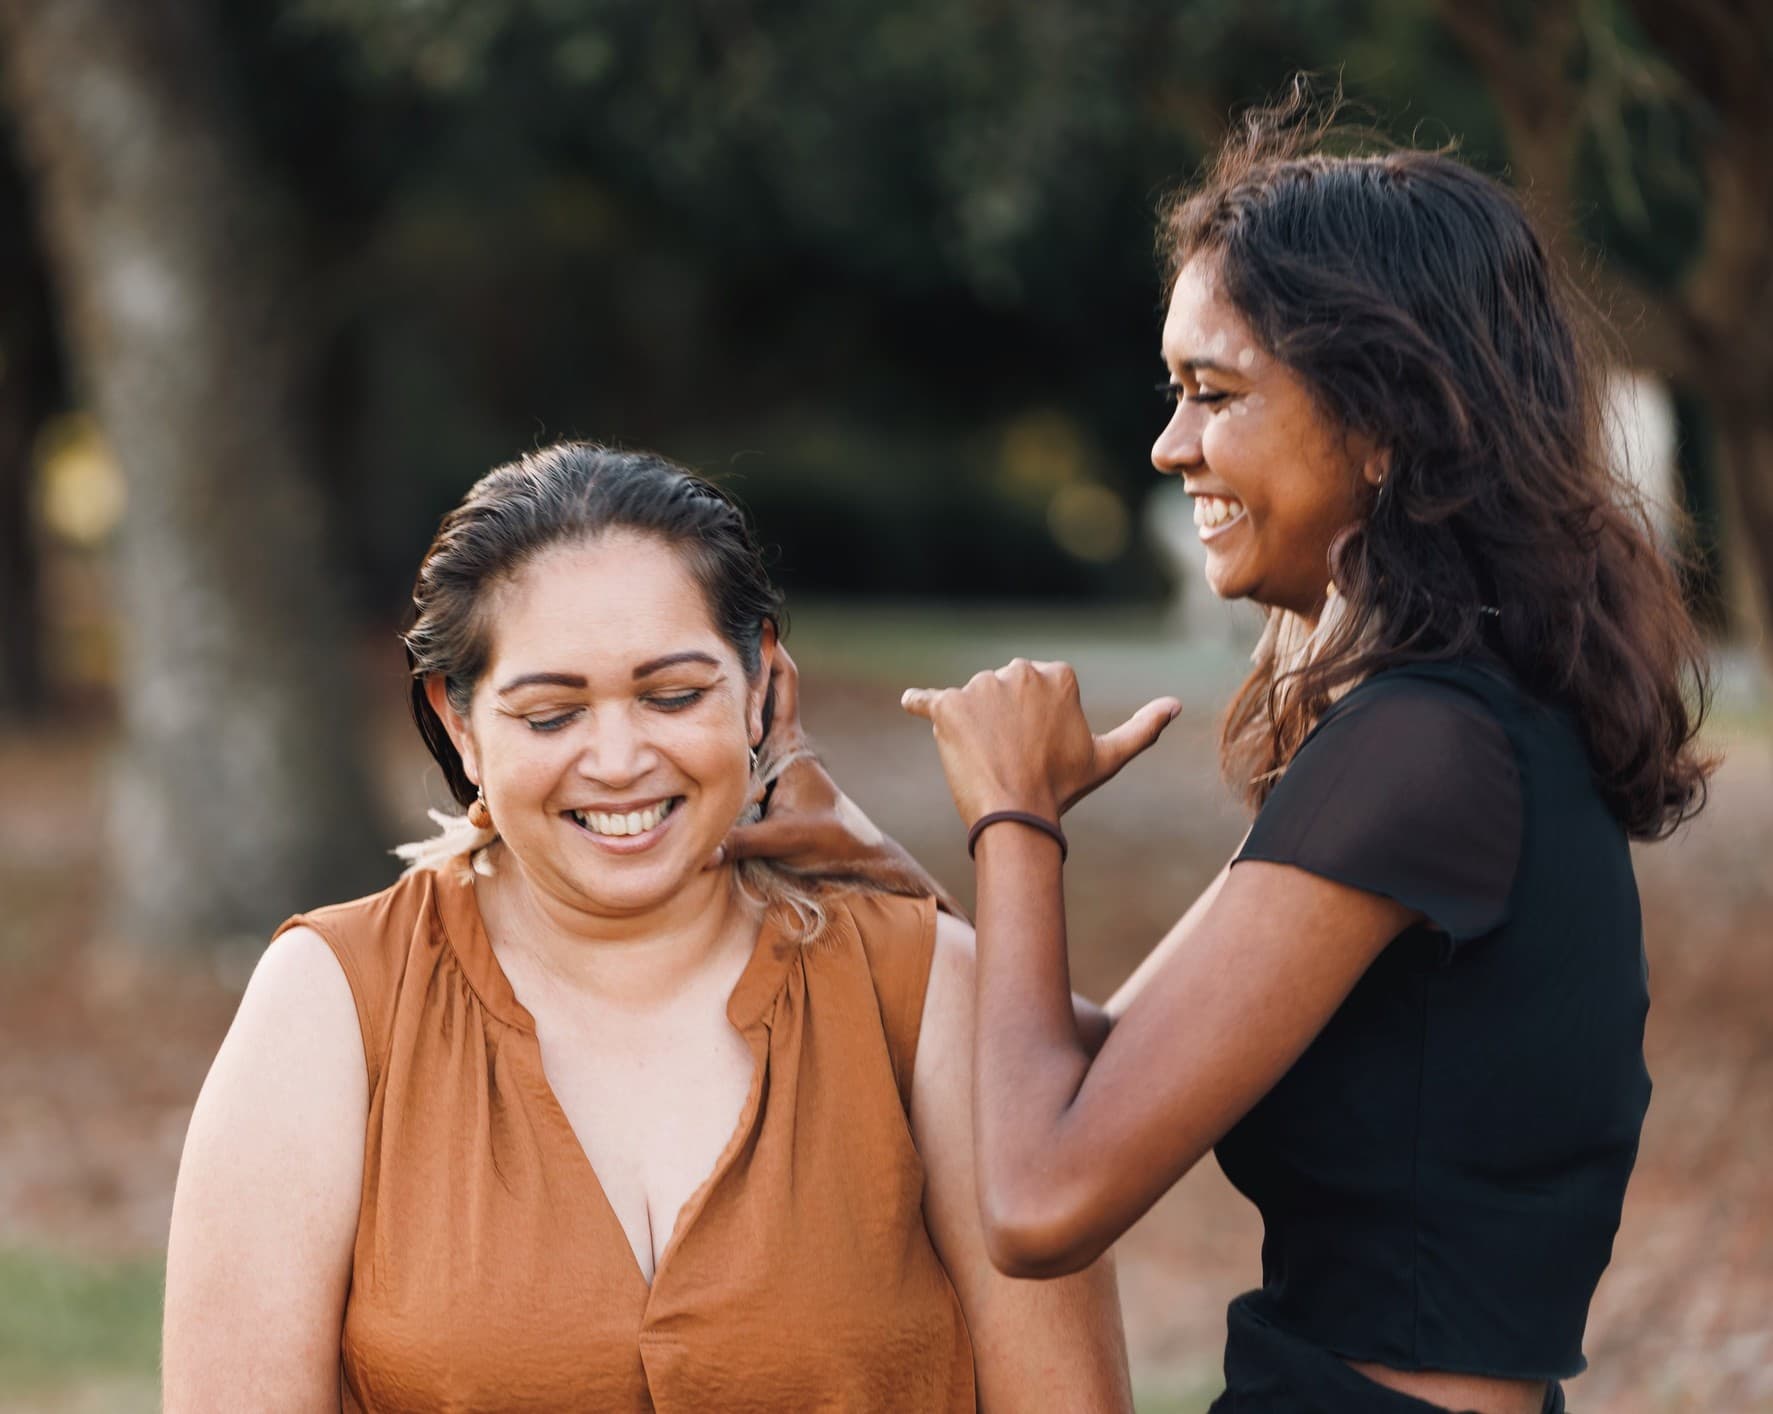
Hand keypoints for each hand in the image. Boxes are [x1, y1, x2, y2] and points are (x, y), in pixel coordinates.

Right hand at [709, 645, 968, 917]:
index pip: (784, 684)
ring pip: (745, 720)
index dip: (771, 651)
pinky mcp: (765, 784)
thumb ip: (744, 841)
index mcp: (791, 744)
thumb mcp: (787, 839)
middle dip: (737, 667)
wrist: (855, 859)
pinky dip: (724, 732)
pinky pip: (740, 749)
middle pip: (758, 693)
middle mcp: (781, 746)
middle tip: (711, 639)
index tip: (756, 621)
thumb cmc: (832, 842)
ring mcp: (772, 763)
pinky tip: (696, 722)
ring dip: (726, 698)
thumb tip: (701, 851)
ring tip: (699, 670)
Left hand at [900, 658, 1179, 826]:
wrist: (1018, 814)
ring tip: (985, 762)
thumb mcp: (1109, 757)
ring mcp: (980, 686)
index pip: (1036, 691)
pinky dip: (918, 702)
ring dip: (973, 726)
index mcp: (1057, 674)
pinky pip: (926, 699)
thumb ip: (1143, 727)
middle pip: (1002, 692)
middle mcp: (1019, 670)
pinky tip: (909, 702)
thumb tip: (1176, 705)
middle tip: (1011, 759)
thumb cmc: (1064, 788)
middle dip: (1002, 720)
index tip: (1037, 750)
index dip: (1034, 724)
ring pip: (971, 703)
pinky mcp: (946, 704)